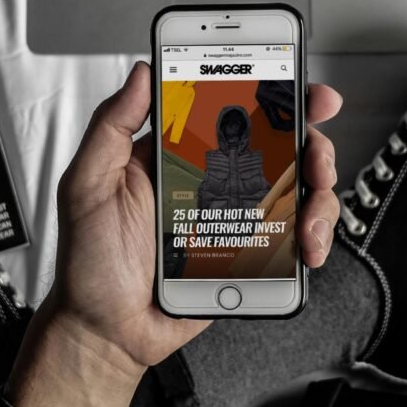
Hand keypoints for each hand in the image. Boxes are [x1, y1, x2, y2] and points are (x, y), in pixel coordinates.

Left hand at [5, 62, 342, 406]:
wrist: (108, 333)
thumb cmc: (90, 264)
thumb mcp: (86, 186)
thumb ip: (110, 127)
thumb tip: (140, 74)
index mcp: (176, 154)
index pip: (230, 108)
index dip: (272, 92)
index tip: (301, 90)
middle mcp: (212, 179)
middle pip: (281, 144)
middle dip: (313, 145)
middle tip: (315, 161)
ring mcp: (235, 217)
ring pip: (297, 189)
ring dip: (319, 197)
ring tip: (308, 221)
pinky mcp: (250, 254)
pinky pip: (294, 236)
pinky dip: (314, 237)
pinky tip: (307, 248)